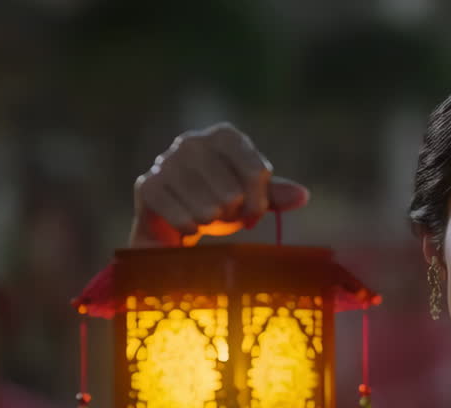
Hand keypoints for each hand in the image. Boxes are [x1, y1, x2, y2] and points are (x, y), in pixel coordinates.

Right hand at [129, 122, 310, 247]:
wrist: (173, 220)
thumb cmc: (219, 202)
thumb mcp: (251, 197)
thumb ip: (275, 194)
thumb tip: (302, 196)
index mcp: (225, 136)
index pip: (256, 172)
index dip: (258, 201)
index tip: (253, 214)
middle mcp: (192, 141)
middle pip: (232, 193)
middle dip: (232, 213)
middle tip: (223, 214)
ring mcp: (166, 161)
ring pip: (207, 208)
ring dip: (210, 222)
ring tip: (204, 216)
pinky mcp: (147, 185)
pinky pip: (182, 218)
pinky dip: (190, 229)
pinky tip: (187, 225)